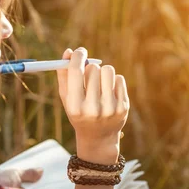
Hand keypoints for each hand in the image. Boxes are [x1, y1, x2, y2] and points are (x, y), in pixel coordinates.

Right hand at [57, 48, 129, 163]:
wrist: (98, 137)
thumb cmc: (79, 113)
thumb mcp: (67, 98)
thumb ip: (65, 75)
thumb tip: (68, 51)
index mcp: (75, 107)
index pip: (76, 72)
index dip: (77, 57)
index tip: (79, 51)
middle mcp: (92, 108)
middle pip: (93, 69)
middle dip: (89, 68)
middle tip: (88, 76)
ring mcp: (110, 108)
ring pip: (108, 70)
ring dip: (102, 72)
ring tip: (99, 83)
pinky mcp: (123, 106)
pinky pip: (119, 78)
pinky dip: (113, 81)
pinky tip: (108, 92)